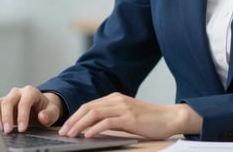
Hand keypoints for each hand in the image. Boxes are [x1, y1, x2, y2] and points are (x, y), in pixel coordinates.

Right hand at [0, 85, 65, 133]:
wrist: (40, 109)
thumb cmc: (46, 110)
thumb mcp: (53, 112)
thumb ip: (49, 114)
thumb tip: (42, 117)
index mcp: (31, 92)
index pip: (24, 102)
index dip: (22, 116)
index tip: (22, 129)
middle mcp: (18, 92)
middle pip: (8, 101)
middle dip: (7, 117)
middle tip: (8, 131)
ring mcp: (9, 97)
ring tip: (1, 130)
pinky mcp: (1, 103)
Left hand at [58, 92, 201, 139]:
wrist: (169, 117)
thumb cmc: (149, 120)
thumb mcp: (127, 116)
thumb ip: (111, 117)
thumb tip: (92, 128)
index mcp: (115, 98)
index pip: (89, 105)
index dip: (75, 116)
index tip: (66, 127)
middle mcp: (117, 100)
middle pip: (88, 108)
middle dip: (73, 120)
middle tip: (63, 132)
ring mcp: (123, 108)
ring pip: (94, 113)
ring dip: (80, 125)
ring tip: (71, 135)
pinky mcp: (129, 118)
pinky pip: (107, 122)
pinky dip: (94, 128)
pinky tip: (87, 136)